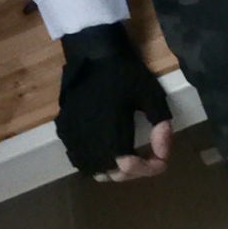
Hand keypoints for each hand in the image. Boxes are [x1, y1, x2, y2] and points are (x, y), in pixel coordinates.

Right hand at [56, 22, 174, 178]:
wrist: (93, 54)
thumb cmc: (125, 74)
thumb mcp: (152, 95)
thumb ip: (161, 126)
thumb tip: (163, 155)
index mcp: (110, 131)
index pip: (128, 167)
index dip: (149, 169)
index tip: (162, 160)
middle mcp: (88, 139)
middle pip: (112, 173)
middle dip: (136, 170)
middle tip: (150, 156)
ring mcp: (72, 136)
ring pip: (94, 170)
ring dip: (116, 169)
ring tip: (131, 155)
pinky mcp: (64, 130)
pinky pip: (80, 159)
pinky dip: (97, 162)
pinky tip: (110, 149)